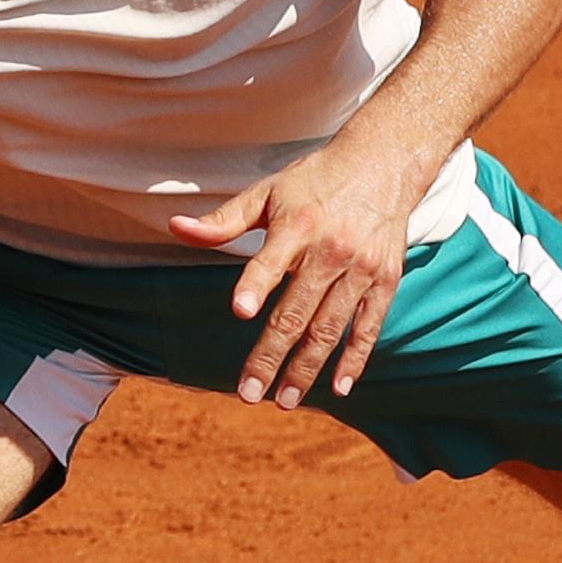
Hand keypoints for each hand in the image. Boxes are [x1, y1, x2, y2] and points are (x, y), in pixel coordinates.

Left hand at [172, 136, 427, 409]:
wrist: (384, 162)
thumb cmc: (315, 181)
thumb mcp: (267, 192)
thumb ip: (223, 219)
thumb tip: (176, 227)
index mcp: (297, 226)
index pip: (270, 260)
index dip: (256, 285)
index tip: (240, 310)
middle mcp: (330, 250)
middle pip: (297, 312)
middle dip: (271, 356)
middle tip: (249, 394)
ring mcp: (361, 268)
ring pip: (330, 328)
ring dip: (307, 369)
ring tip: (285, 400)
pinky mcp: (385, 280)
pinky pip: (368, 326)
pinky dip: (355, 359)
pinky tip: (338, 388)